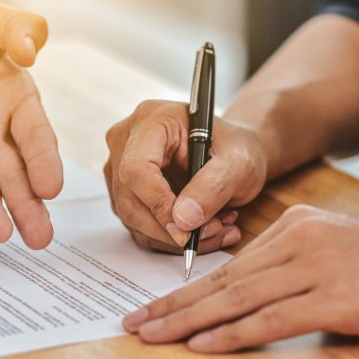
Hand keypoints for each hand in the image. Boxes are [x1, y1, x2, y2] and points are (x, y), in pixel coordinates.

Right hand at [104, 100, 269, 252]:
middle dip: (171, 228)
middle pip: (130, 199)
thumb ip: (213, 186)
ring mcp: (120, 168)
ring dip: (176, 237)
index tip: (187, 229)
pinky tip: (203, 228)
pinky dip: (172, 238)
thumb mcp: (238, 162)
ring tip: (217, 228)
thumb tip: (183, 219)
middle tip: (213, 232)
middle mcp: (127, 141)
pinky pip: (140, 227)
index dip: (158, 203)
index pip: (137, 168)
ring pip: (134, 219)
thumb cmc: (234, 148)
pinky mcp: (126, 193)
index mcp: (152, 120)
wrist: (230, 152)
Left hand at [123, 205, 358, 352]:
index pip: (229, 264)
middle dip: (173, 304)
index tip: (155, 305)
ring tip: (152, 335)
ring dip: (188, 320)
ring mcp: (314, 269)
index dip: (188, 288)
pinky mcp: (334, 299)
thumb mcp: (331, 247)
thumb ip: (289, 262)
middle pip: (222, 280)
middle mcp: (296, 241)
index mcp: (293, 224)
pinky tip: (202, 344)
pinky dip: (233, 334)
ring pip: (237, 298)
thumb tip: (247, 290)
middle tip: (135, 322)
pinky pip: (271, 320)